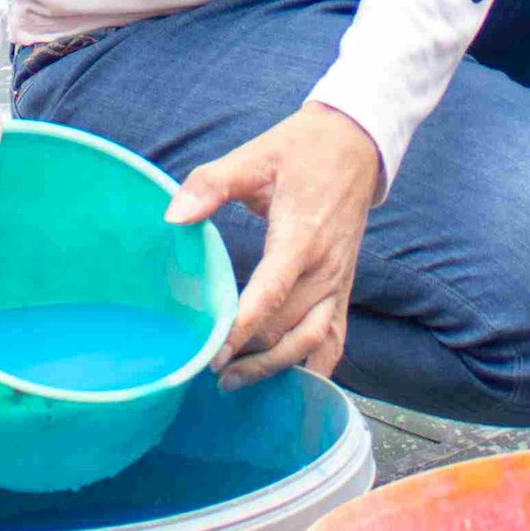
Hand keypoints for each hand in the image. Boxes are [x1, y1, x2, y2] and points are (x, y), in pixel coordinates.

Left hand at [167, 103, 380, 384]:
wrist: (355, 144)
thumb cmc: (300, 150)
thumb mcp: (253, 157)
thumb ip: (211, 184)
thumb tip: (174, 216)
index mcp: (301, 236)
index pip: (272, 293)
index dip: (244, 328)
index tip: (214, 355)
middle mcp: (325, 267)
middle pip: (288, 327)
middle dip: (251, 356)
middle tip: (211, 373)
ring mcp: (339, 281)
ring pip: (312, 341)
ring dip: (277, 367)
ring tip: (237, 381)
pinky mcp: (344, 287)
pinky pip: (336, 339)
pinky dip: (316, 368)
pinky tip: (291, 386)